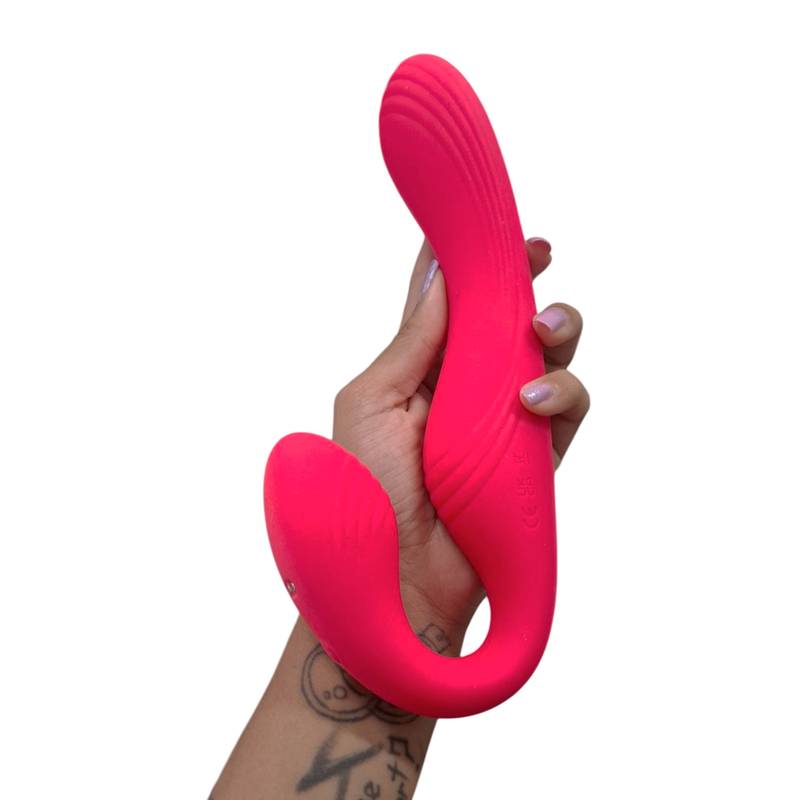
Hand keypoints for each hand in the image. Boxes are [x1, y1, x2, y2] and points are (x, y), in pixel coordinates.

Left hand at [332, 237, 589, 642]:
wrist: (391, 582)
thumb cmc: (365, 490)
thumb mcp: (374, 401)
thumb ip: (415, 340)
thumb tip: (441, 272)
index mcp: (419, 369)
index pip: (449, 302)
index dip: (468, 260)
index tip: (487, 222)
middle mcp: (464, 388)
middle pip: (507, 319)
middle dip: (525, 281)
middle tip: (537, 254)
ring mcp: (503, 422)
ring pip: (548, 356)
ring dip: (556, 330)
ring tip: (543, 331)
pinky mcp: (537, 458)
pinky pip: (569, 410)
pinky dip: (563, 394)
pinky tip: (534, 400)